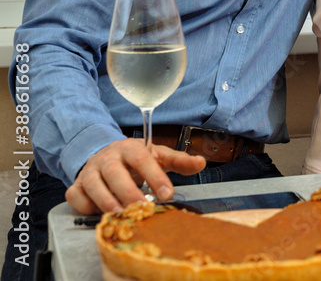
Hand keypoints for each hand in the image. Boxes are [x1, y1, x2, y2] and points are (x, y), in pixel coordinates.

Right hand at [65, 138, 205, 213]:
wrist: (106, 156)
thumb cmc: (135, 160)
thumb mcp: (158, 156)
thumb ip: (179, 160)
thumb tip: (201, 162)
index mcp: (129, 148)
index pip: (141, 158)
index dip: (154, 175)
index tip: (167, 193)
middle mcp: (107, 157)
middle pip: (114, 172)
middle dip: (128, 191)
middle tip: (142, 208)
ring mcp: (89, 171)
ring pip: (92, 184)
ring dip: (106, 201)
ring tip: (121, 215)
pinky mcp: (76, 185)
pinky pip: (75, 196)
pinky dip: (85, 206)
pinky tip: (100, 214)